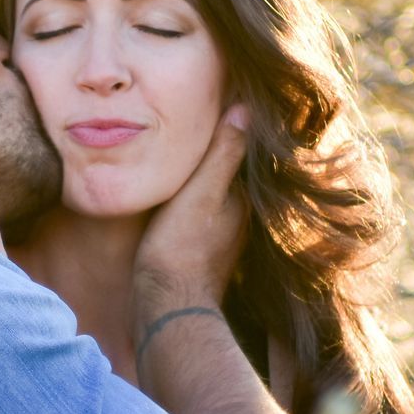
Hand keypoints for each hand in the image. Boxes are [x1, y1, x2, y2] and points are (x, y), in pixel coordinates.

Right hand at [133, 105, 250, 313]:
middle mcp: (236, 219)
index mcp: (241, 199)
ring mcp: (219, 240)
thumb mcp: (200, 192)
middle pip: (224, 176)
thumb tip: (246, 108)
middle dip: (212, 155)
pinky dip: (188, 202)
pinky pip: (196, 216)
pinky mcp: (199, 256)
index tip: (213, 104)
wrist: (166, 309)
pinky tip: (170, 197)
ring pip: (210, 197)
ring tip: (176, 154)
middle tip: (189, 125)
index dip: (226, 131)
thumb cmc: (180, 248)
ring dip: (198, 179)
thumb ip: (223, 152)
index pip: (237, 155)